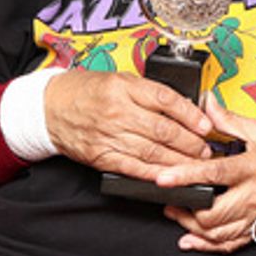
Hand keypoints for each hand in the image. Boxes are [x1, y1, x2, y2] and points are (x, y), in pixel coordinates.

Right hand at [43, 69, 211, 179]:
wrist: (49, 108)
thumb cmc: (86, 91)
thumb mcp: (119, 79)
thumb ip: (147, 92)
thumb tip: (183, 107)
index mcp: (124, 87)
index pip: (166, 99)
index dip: (190, 114)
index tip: (206, 124)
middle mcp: (117, 111)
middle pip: (163, 129)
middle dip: (190, 142)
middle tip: (206, 149)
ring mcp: (109, 135)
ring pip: (152, 152)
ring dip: (178, 161)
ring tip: (196, 164)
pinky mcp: (102, 156)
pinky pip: (133, 167)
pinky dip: (154, 174)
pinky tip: (170, 176)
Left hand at [158, 96, 255, 252]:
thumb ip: (228, 120)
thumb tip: (207, 103)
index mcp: (254, 167)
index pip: (215, 174)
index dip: (186, 176)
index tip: (164, 177)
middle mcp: (255, 195)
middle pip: (212, 214)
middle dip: (184, 209)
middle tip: (169, 198)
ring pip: (217, 234)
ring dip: (191, 227)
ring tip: (178, 213)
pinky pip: (230, 244)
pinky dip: (208, 245)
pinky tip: (192, 239)